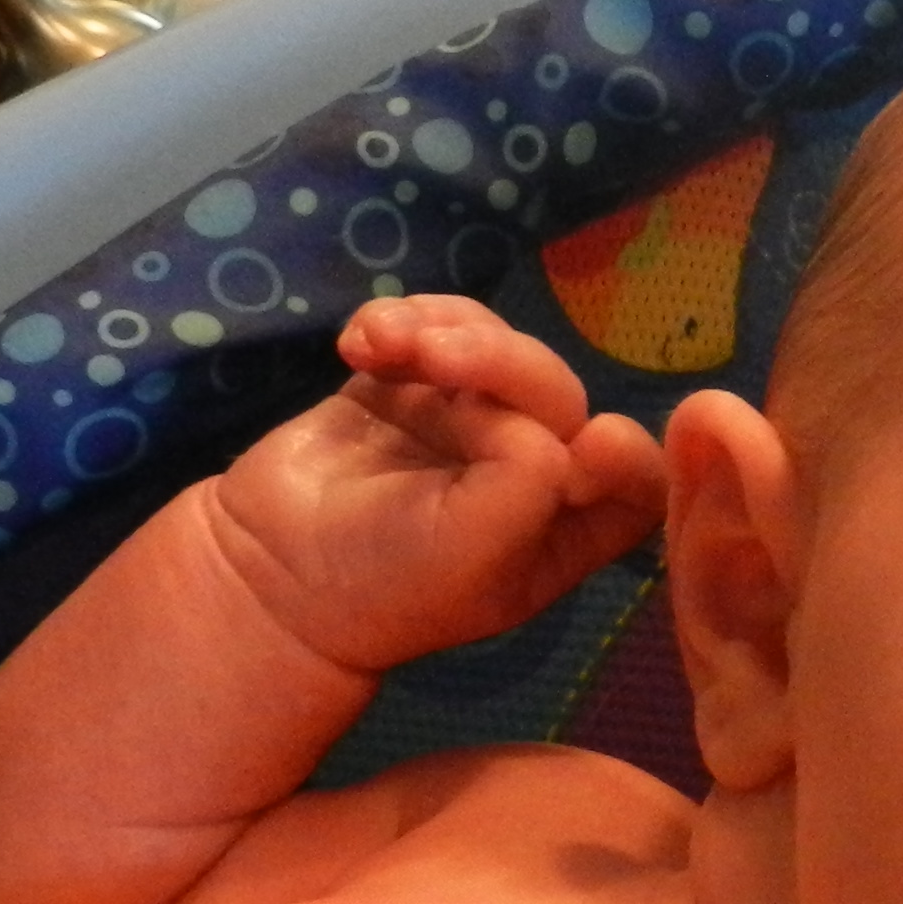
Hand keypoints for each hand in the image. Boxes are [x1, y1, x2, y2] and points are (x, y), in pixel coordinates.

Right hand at [208, 298, 670, 673]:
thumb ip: (528, 480)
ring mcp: (466, 422)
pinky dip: (400, 321)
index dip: (618, 450)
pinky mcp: (408, 386)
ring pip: (493, 346)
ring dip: (446, 330)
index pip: (634, 474)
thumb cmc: (386, 582)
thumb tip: (534, 420)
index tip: (577, 447)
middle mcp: (528, 471)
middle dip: (502, 364)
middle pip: (558, 392)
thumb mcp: (474, 552)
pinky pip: (429, 327)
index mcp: (564, 529)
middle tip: (433, 359)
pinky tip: (358, 344)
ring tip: (382, 344)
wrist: (268, 573)